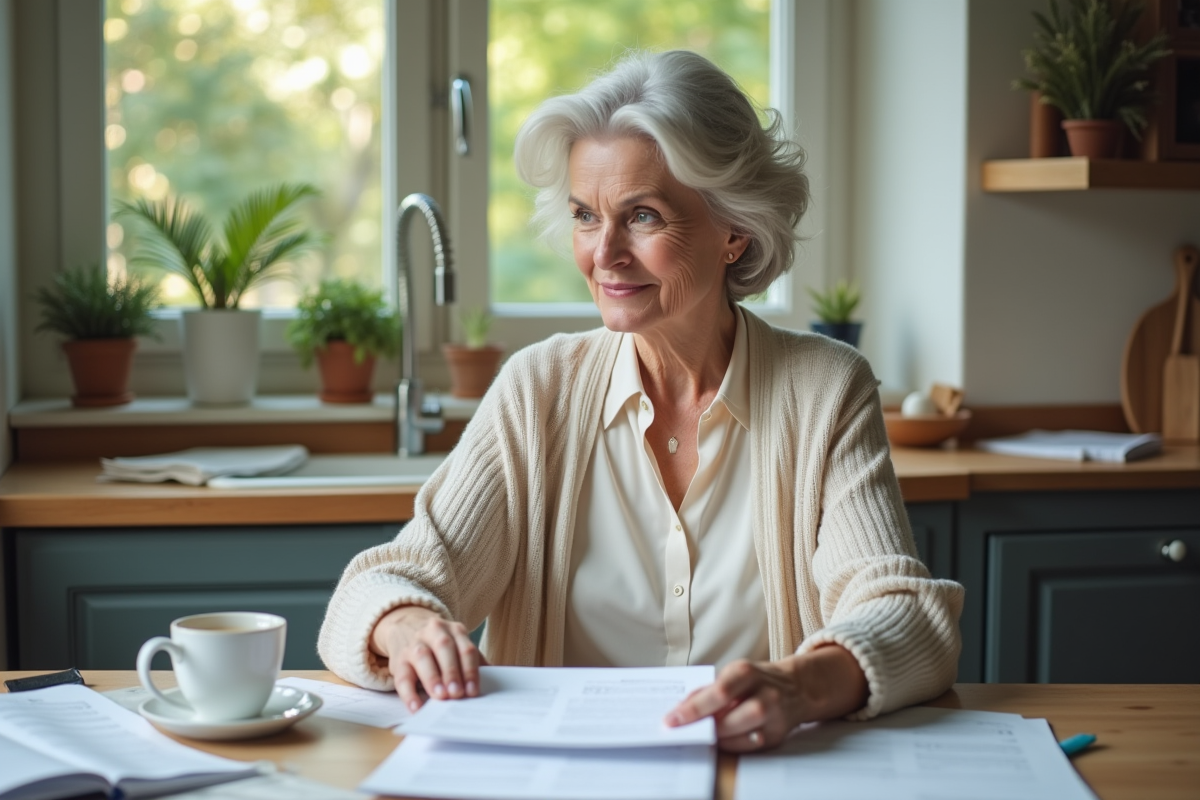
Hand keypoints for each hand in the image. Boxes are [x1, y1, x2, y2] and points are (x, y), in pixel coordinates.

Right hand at [370, 605, 486, 711]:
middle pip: (445, 648)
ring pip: (422, 657)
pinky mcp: (398, 660)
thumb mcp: (458, 647)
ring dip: (432, 678)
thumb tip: (492, 685)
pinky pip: (402, 677)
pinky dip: (409, 694)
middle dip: (452, 671)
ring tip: (440, 696)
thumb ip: (473, 663)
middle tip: (457, 693)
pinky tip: (416, 707)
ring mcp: (414, 644)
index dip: (470, 670)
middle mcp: (433, 632)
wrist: (407, 628)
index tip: (473, 691)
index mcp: (454, 630)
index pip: (465, 649)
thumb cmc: (441, 648)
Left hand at [663, 645, 867, 751]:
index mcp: (747, 672)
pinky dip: (732, 744)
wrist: (797, 686)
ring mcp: (774, 716)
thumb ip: (708, 689)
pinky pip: (750, 746)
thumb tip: (680, 707)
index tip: (671, 720)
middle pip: (731, 717)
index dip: (693, 708)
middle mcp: (764, 694)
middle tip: (683, 732)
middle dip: (704, 727)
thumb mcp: (733, 673)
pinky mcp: (778, 735)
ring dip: (717, 738)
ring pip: (742, 735)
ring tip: (701, 735)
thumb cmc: (756, 679)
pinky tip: (721, 740)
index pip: (717, 692)